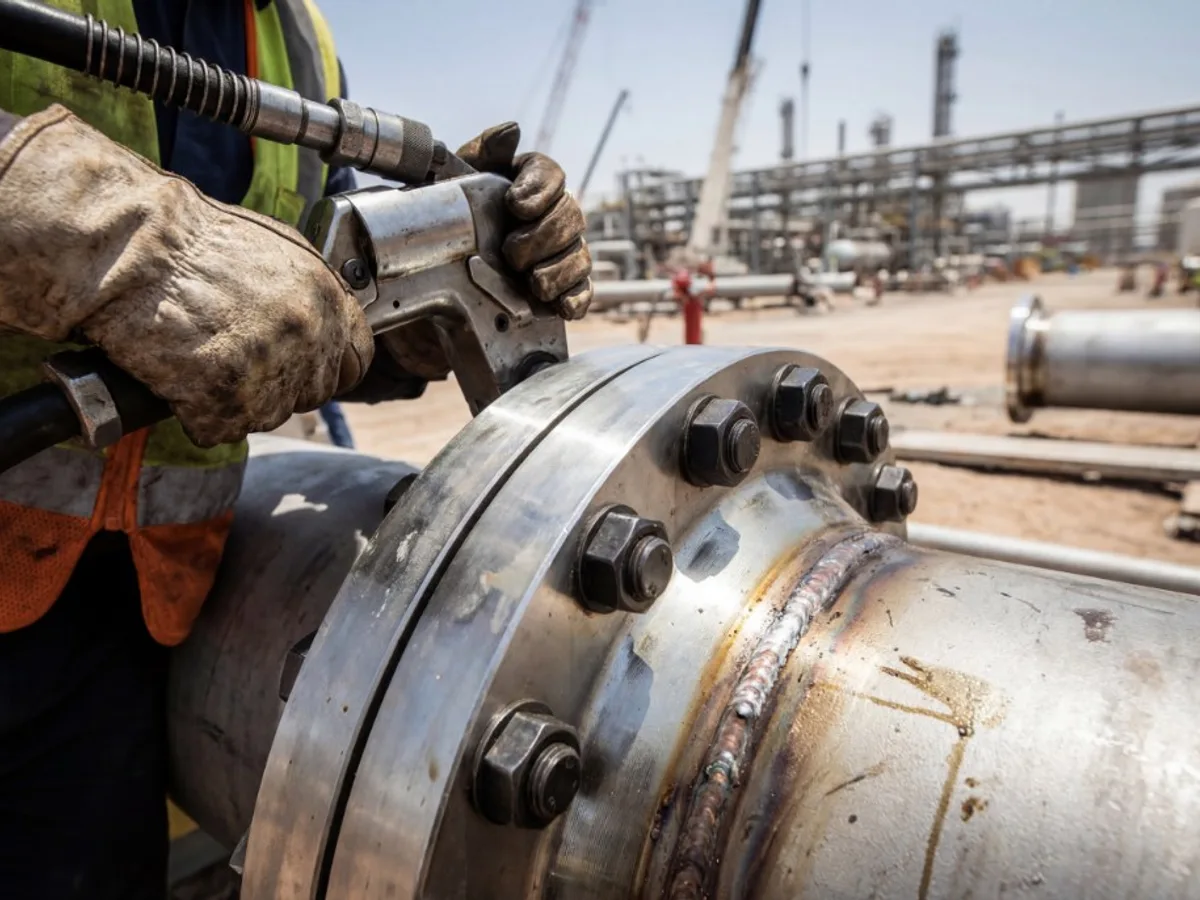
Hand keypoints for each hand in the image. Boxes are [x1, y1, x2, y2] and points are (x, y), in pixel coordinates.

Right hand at [0, 106, 373, 446]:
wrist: (131, 247)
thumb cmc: (190, 241)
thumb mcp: (275, 251)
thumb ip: (308, 295)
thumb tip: (319, 324)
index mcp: (327, 298)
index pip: (357, 362)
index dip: (328, 369)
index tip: (303, 369)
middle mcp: (309, 336)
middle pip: (310, 394)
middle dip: (277, 386)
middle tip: (234, 359)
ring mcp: (270, 370)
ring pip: (266, 416)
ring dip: (235, 400)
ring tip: (199, 357)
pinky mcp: (225, 399)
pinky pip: (218, 429)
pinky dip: (194, 415)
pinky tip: (177, 377)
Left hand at [456, 123, 592, 319]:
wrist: (438, 273)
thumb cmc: (450, 218)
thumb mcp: (454, 182)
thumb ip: (481, 153)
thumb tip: (511, 130)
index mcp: (529, 183)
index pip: (550, 174)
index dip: (539, 188)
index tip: (515, 204)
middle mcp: (553, 214)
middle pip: (570, 215)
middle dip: (544, 236)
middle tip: (512, 253)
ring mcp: (561, 252)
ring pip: (579, 255)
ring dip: (558, 269)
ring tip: (533, 283)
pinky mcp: (563, 287)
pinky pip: (582, 291)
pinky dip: (576, 298)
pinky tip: (563, 306)